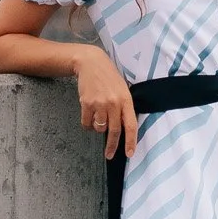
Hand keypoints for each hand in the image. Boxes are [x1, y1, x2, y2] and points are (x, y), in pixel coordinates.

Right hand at [74, 43, 137, 158]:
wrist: (91, 63)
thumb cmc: (109, 77)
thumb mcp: (123, 89)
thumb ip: (123, 107)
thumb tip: (123, 129)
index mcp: (126, 100)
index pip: (131, 125)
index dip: (131, 141)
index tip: (130, 154)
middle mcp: (113, 103)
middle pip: (114, 131)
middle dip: (112, 146)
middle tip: (110, 155)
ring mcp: (99, 104)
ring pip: (100, 128)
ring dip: (99, 128)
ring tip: (99, 116)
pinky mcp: (86, 103)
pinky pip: (87, 124)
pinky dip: (88, 124)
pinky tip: (90, 114)